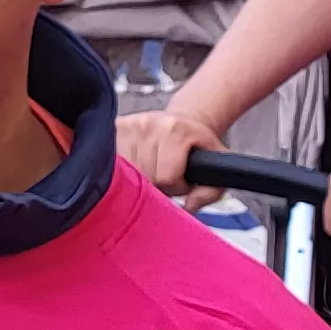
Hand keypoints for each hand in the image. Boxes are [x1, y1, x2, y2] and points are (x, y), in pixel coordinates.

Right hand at [110, 109, 226, 201]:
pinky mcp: (116, 127)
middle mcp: (149, 124)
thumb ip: (210, 192)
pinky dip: (125, 169)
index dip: (176, 186)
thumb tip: (189, 207)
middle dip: (157, 183)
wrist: (183, 122)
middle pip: (146, 176)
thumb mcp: (216, 166)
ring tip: (152, 168)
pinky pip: (114, 161)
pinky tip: (136, 165)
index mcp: (176, 130)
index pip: (166, 177)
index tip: (180, 180)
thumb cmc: (197, 148)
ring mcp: (130, 125)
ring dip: (140, 177)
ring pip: (127, 172)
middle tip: (166, 175)